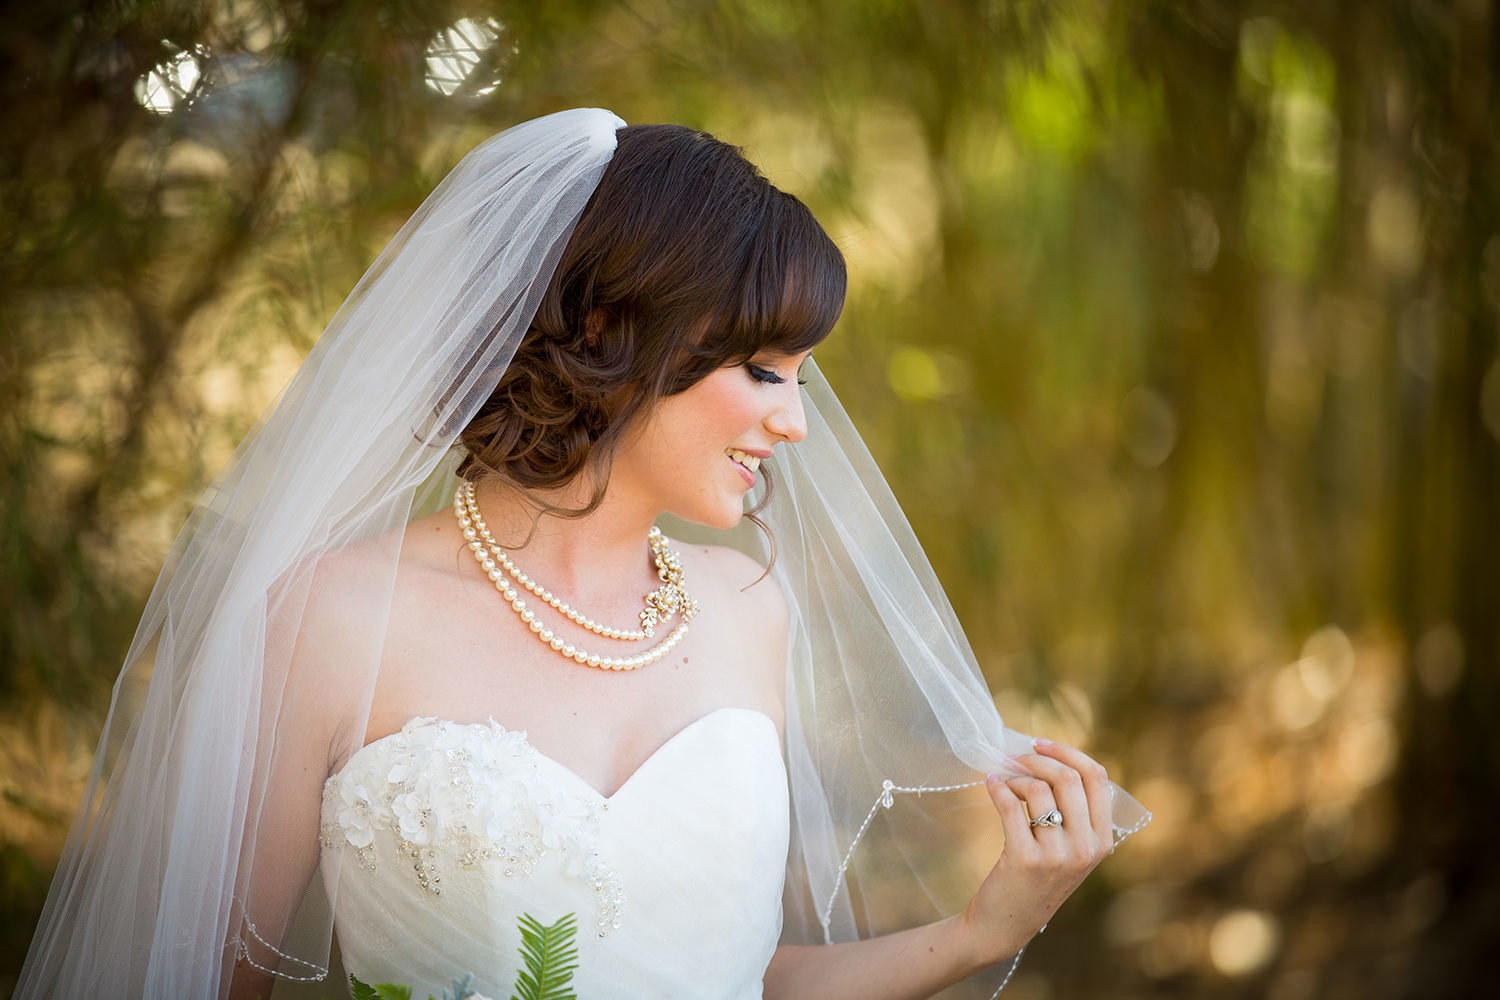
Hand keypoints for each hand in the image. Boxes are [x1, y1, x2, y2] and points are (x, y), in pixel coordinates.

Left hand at [955, 740, 1115, 966]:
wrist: (1004, 924)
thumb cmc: (1034, 878)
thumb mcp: (1069, 850)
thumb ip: (1072, 812)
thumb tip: (1048, 756)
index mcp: (1103, 841)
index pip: (1098, 778)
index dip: (1068, 752)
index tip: (1040, 742)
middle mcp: (1087, 849)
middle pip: (1068, 778)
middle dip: (1036, 759)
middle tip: (1013, 760)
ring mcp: (1057, 856)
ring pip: (1038, 790)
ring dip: (1013, 777)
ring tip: (1002, 782)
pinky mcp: (1025, 860)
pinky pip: (1011, 806)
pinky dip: (997, 788)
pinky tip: (990, 785)